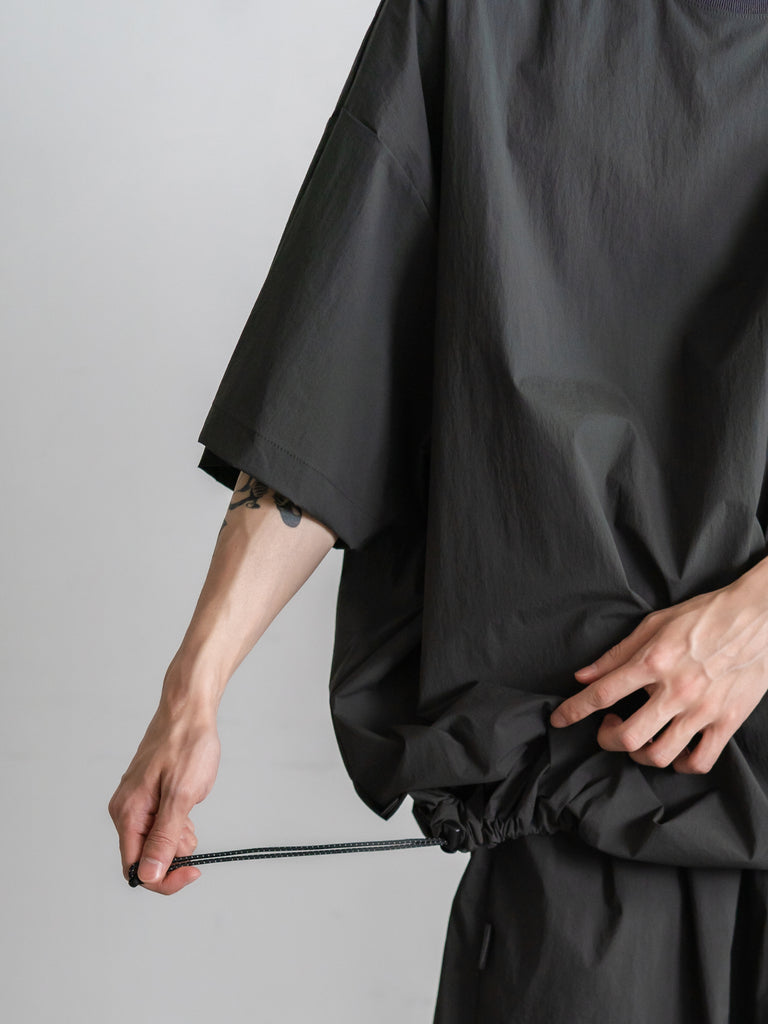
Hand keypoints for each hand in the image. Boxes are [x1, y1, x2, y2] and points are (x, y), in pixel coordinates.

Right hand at [108, 698, 220, 894]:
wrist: (189, 710)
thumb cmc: (186, 744)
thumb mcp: (181, 795)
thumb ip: (164, 837)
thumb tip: (148, 874)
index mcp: (127, 813)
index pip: (137, 868)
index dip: (165, 878)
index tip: (194, 871)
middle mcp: (125, 810)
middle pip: (144, 857)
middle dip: (173, 855)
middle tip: (194, 834)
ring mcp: (136, 802)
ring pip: (154, 841)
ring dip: (177, 839)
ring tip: (191, 812)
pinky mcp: (148, 795)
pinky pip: (158, 823)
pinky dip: (177, 823)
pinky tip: (187, 806)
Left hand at [548, 576, 767, 773]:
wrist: (760, 616)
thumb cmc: (705, 615)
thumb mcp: (654, 624)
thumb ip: (616, 654)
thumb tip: (583, 675)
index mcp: (654, 661)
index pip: (602, 693)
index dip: (574, 710)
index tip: (559, 720)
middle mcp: (676, 690)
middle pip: (628, 736)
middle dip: (607, 738)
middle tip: (607, 727)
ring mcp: (703, 709)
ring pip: (660, 755)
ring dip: (640, 754)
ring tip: (639, 737)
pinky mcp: (727, 721)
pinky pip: (699, 761)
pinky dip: (681, 765)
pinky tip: (673, 750)